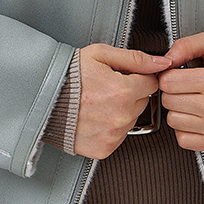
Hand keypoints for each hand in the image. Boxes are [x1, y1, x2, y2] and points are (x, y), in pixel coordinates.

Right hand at [73, 44, 173, 158]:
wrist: (41, 99)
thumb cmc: (67, 76)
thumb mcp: (100, 55)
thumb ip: (135, 58)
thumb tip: (161, 63)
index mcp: (123, 92)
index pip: (151, 83)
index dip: (137, 77)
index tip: (123, 76)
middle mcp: (121, 116)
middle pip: (142, 102)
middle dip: (129, 94)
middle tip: (105, 88)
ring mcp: (112, 135)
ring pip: (131, 120)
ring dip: (120, 111)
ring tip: (97, 102)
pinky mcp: (103, 149)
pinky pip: (118, 136)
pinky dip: (110, 128)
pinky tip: (95, 117)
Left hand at [158, 31, 203, 151]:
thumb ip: (186, 45)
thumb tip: (165, 60)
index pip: (168, 82)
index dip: (168, 75)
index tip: (178, 75)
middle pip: (168, 101)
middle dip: (172, 92)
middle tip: (186, 87)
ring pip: (173, 121)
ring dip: (178, 111)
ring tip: (193, 101)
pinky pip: (182, 139)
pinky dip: (185, 129)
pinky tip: (196, 117)